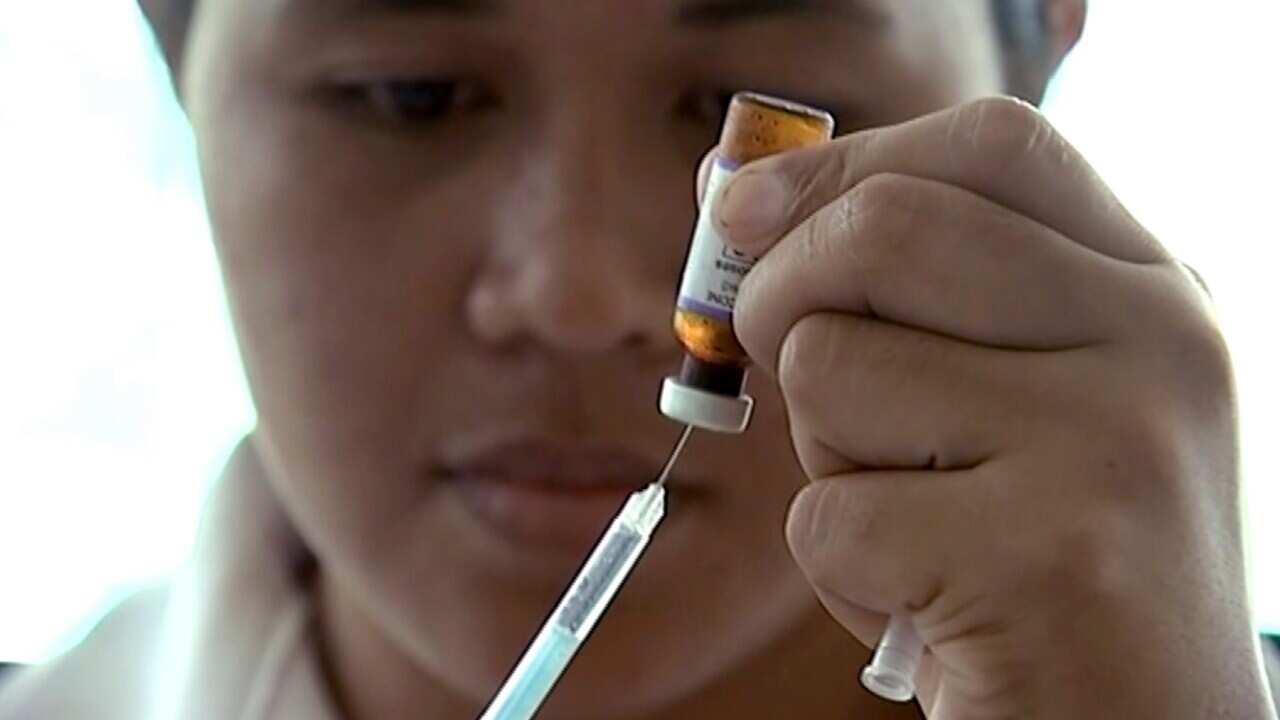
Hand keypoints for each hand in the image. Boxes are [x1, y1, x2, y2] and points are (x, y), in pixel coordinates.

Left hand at [712, 97, 1272, 717]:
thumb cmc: (1044, 563)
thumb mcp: (1014, 401)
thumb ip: (908, 292)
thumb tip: (731, 187)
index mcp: (1149, 292)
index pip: (990, 146)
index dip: (840, 162)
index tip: (739, 208)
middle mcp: (1155, 344)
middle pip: (885, 227)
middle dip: (783, 300)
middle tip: (787, 375)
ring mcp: (1110, 444)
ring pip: (831, 369)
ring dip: (829, 459)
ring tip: (921, 523)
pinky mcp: (1045, 558)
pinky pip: (827, 514)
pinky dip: (843, 572)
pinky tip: (931, 604)